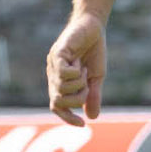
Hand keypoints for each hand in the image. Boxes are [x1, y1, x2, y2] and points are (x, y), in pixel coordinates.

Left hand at [47, 12, 106, 126]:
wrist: (94, 26)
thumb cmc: (93, 50)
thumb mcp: (96, 77)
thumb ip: (92, 96)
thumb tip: (92, 117)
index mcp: (61, 82)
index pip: (57, 106)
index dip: (67, 118)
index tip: (82, 124)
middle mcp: (53, 75)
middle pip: (59, 101)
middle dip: (77, 99)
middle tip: (88, 85)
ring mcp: (53, 65)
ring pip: (61, 88)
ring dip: (78, 84)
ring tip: (84, 70)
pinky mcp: (58, 53)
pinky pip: (63, 73)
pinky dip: (75, 73)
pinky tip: (80, 64)